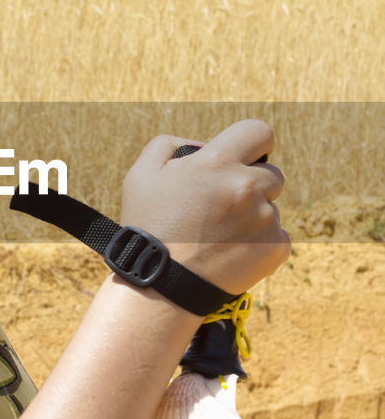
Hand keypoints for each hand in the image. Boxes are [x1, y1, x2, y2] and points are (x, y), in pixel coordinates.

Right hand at [120, 119, 290, 294]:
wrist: (161, 286)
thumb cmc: (148, 228)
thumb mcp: (141, 175)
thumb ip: (169, 144)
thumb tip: (202, 144)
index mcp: (217, 162)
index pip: (259, 131)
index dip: (254, 143)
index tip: (247, 156)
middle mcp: (247, 186)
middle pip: (272, 174)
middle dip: (252, 185)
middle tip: (223, 207)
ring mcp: (265, 218)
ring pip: (271, 208)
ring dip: (253, 217)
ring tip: (219, 237)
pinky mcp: (276, 248)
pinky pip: (277, 237)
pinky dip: (259, 244)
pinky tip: (230, 254)